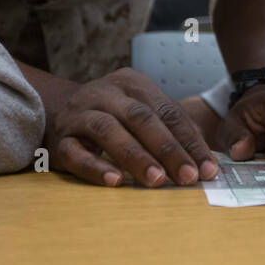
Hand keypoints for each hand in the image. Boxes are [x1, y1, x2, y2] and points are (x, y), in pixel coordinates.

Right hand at [45, 67, 217, 186]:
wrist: (55, 110)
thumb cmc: (113, 116)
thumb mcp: (141, 112)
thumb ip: (170, 129)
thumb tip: (206, 160)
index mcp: (133, 83)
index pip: (168, 112)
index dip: (190, 141)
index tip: (208, 168)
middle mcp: (106, 93)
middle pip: (141, 118)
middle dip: (168, 149)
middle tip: (187, 176)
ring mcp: (79, 114)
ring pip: (109, 131)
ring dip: (135, 157)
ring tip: (157, 180)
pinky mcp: (60, 139)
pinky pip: (76, 153)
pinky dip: (96, 167)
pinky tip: (115, 181)